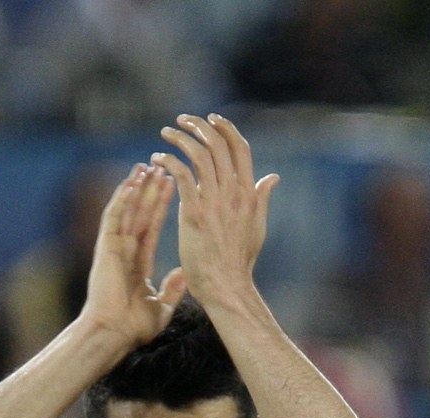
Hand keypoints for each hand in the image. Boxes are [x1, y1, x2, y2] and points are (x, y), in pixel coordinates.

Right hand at [79, 163, 185, 350]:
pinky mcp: (105, 247)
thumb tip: (184, 273)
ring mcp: (114, 248)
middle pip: (140, 213)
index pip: (151, 227)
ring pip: (127, 210)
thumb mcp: (161, 307)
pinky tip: (130, 181)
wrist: (113, 334)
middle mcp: (125, 251)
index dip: (160, 206)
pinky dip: (122, 198)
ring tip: (146, 166)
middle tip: (160, 166)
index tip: (171, 186)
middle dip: (150, 190)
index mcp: (137, 263)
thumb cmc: (133, 328)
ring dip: (136, 188)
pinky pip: (113, 217)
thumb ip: (172, 289)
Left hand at [152, 113, 277, 311]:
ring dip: (180, 139)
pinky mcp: (194, 212)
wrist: (227, 286)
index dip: (226, 129)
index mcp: (248, 193)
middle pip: (218, 145)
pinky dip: (169, 161)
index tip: (212, 119)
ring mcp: (214, 201)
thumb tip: (272, 177)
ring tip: (166, 134)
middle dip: (199, 126)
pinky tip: (158, 159)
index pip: (240, 148)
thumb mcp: (257, 226)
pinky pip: (181, 175)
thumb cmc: (239, 262)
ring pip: (198, 155)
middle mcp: (233, 192)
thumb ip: (261, 199)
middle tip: (183, 120)